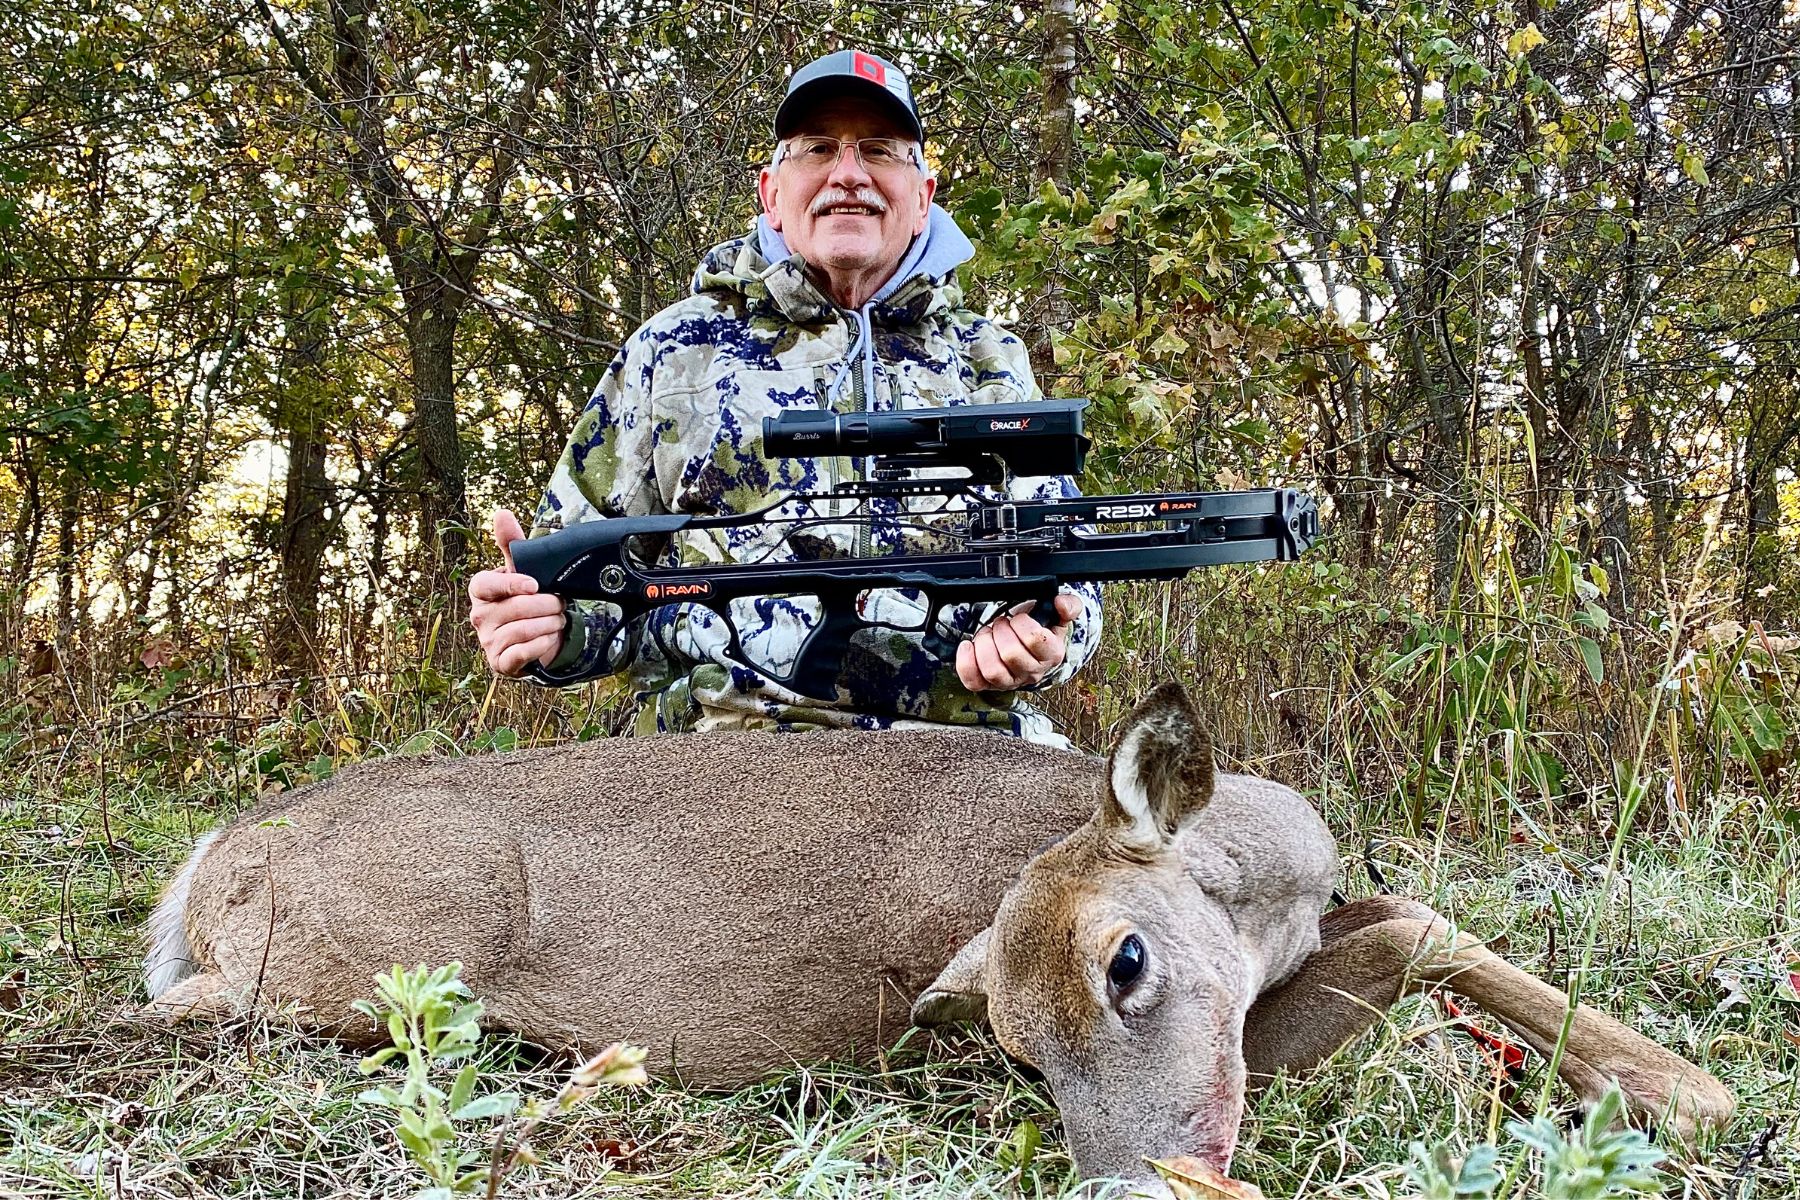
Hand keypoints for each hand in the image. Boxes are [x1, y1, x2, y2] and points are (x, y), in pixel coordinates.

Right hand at [468, 509, 566, 676]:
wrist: (532, 636)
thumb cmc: (523, 599)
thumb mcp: (519, 571)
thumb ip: (511, 543)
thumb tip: (501, 513)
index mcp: (480, 591)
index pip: (486, 585)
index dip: (511, 584)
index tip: (535, 585)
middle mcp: (479, 616)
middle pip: (514, 609)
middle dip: (546, 605)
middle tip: (560, 604)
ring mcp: (487, 641)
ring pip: (522, 631)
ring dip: (549, 624)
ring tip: (558, 619)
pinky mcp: (500, 663)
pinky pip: (523, 653)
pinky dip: (542, 644)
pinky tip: (550, 637)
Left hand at [955, 593, 1083, 692]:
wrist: (1025, 642)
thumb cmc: (1039, 627)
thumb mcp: (1058, 613)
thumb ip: (1069, 605)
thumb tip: (1061, 603)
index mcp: (1052, 654)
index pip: (1034, 640)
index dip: (1022, 623)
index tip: (1019, 618)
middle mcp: (1032, 672)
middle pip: (1010, 654)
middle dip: (1001, 630)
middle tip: (1002, 624)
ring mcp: (1010, 681)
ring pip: (992, 670)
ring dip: (984, 643)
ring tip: (988, 634)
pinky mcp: (988, 685)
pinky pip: (973, 681)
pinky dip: (966, 662)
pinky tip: (969, 646)